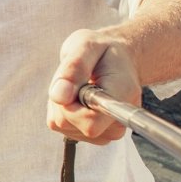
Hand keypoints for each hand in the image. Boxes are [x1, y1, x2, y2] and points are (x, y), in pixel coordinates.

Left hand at [47, 28, 139, 144]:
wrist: (118, 59)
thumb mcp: (87, 46)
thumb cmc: (102, 49)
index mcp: (122, 96)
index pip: (91, 123)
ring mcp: (105, 132)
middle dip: (63, 97)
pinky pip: (60, 124)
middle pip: (69, 122)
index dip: (72, 108)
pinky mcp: (92, 135)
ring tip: (80, 83)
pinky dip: (61, 107)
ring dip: (61, 101)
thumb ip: (74, 69)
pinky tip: (77, 94)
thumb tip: (58, 97)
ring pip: (62, 123)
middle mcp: (118, 121)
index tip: (76, 86)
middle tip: (78, 77)